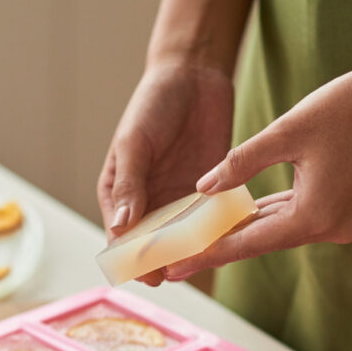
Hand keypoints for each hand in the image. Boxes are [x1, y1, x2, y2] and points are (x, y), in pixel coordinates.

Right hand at [97, 61, 233, 284]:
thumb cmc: (152, 104)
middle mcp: (149, 202)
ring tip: (207, 262)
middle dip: (166, 261)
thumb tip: (120, 227)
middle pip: (155, 244)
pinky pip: (213, 219)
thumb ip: (129, 184)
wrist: (194, 75)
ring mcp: (179, 199)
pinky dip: (219, 231)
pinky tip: (231, 240)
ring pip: (185, 238)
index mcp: (120, 193)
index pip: (122, 237)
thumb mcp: (134, 143)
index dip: (134, 259)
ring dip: (195, 250)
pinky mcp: (209, 190)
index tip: (149, 275)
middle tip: (183, 274)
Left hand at [164, 56, 351, 280]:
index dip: (208, 253)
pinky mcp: (343, 209)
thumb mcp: (287, 131)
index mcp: (315, 216)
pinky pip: (294, 216)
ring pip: (276, 229)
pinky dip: (265, 215)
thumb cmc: (350, 106)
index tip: (174, 267)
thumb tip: (203, 189)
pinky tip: (237, 216)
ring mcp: (339, 221)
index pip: (248, 242)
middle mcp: (330, 229)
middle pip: (260, 241)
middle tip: (174, 260)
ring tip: (197, 240)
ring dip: (240, 231)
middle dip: (218, 246)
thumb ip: (240, 163)